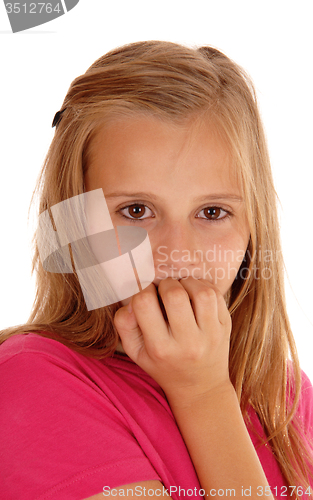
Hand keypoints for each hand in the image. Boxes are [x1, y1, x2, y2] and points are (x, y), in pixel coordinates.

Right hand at [114, 277, 231, 404]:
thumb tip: (130, 301)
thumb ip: (124, 324)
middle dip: (165, 284)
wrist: (201, 387)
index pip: (144, 303)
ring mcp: (211, 334)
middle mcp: (188, 342)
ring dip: (187, 283)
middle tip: (164, 292)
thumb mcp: (136, 352)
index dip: (142, 292)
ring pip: (200, 291)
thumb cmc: (163, 365)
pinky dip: (203, 286)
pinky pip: (216, 294)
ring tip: (181, 290)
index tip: (147, 297)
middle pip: (174, 294)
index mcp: (161, 348)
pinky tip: (195, 295)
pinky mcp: (225, 325)